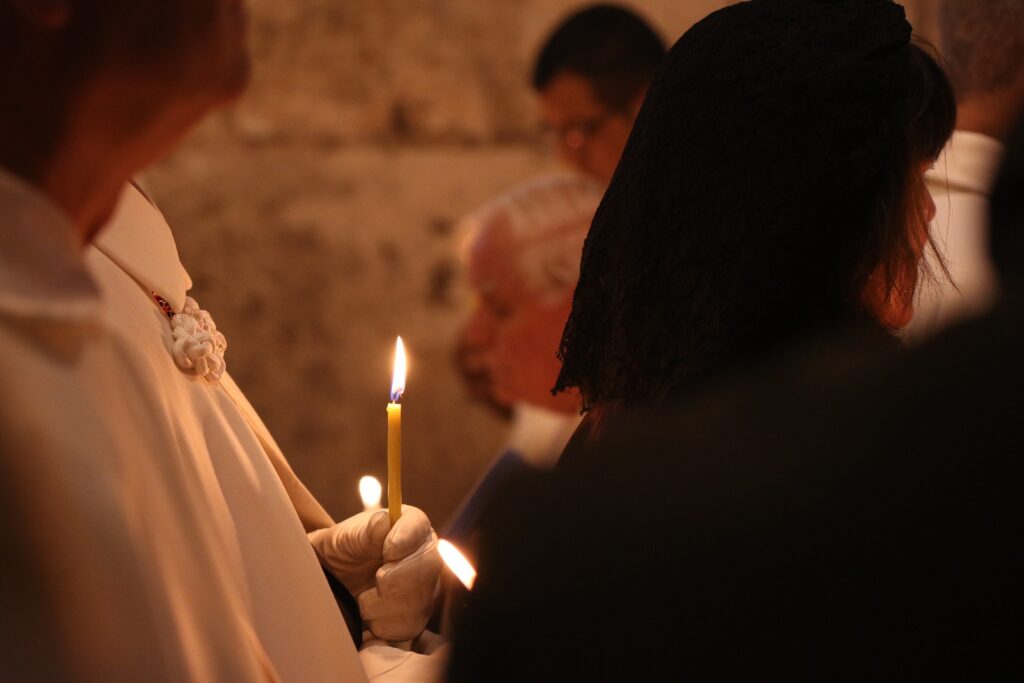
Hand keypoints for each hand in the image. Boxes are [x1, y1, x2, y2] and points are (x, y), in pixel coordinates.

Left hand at [310, 506, 441, 640]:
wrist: (334, 582)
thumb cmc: (343, 551)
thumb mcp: (346, 538)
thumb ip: (365, 532)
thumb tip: (383, 521)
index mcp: (409, 525)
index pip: (419, 526)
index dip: (407, 538)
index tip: (387, 549)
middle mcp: (423, 554)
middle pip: (430, 564)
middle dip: (401, 575)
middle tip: (378, 579)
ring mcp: (424, 588)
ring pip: (420, 599)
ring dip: (385, 604)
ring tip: (362, 599)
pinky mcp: (415, 617)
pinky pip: (409, 626)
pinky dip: (383, 625)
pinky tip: (368, 616)